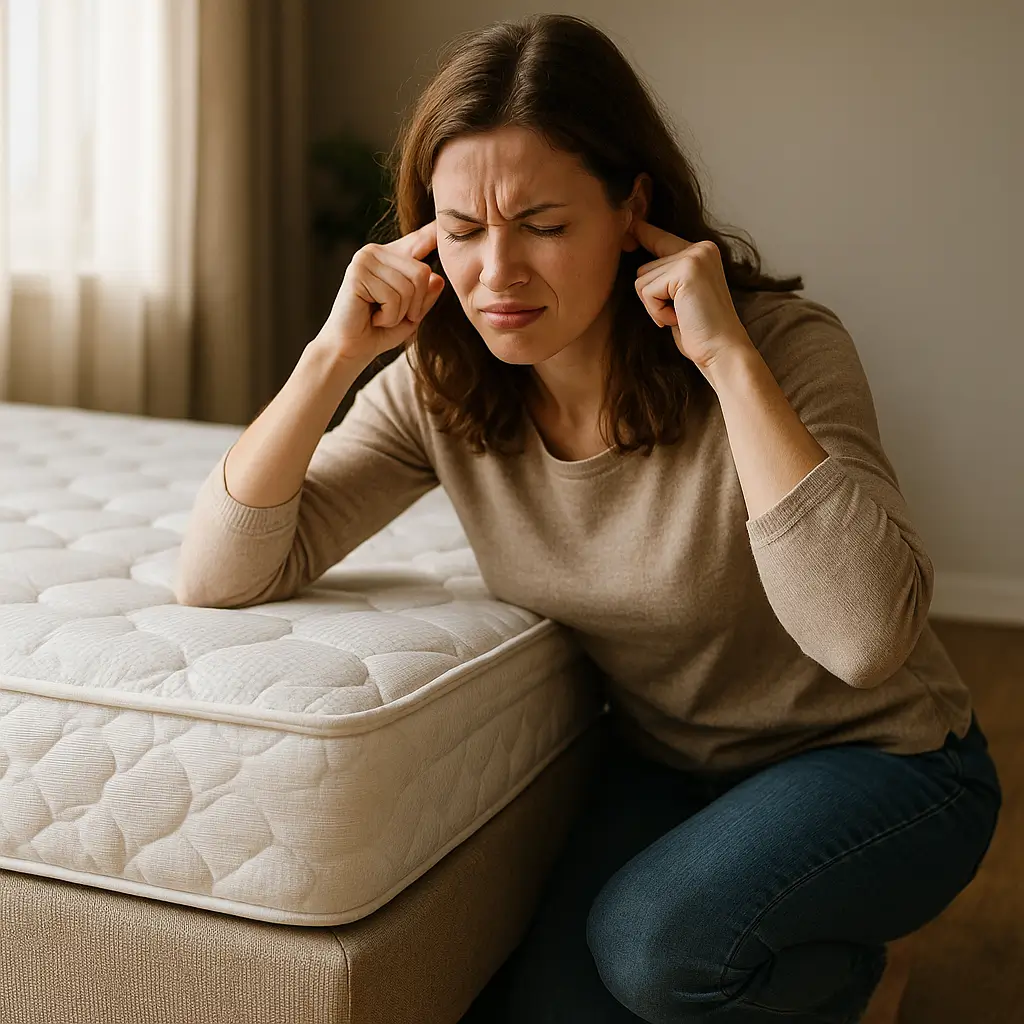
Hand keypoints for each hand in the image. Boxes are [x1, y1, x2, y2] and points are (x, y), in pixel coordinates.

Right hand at [317, 220, 444, 364]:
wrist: (350, 349)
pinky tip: (372, 317)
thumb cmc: (379, 331)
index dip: (434, 231)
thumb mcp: (412, 313)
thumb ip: (425, 296)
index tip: (446, 218)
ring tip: (380, 316)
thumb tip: (438, 278)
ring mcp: (365, 259)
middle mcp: (377, 252)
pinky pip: (393, 297)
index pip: (419, 240)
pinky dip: (388, 316)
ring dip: (400, 313)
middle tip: (394, 316)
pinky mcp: (357, 273)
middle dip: (416, 304)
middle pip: (422, 272)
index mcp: (391, 258)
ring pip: (409, 287)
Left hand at [630, 219, 753, 373]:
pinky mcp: (686, 270)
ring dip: (654, 306)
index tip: (629, 223)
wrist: (722, 351)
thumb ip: (667, 278)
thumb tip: (640, 270)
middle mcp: (700, 248)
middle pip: (644, 267)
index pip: (661, 238)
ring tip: (681, 316)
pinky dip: (656, 311)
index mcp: (702, 252)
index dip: (642, 233)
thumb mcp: (681, 298)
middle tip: (679, 314)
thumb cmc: (700, 332)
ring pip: (642, 280)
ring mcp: (694, 256)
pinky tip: (679, 318)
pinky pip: (646, 291)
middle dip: (652, 297)